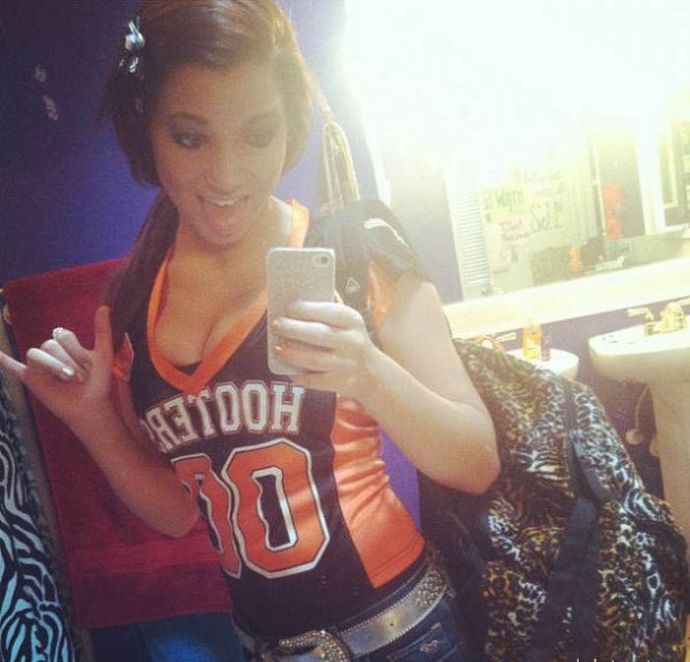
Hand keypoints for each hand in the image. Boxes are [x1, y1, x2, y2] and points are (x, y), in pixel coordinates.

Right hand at [0, 306, 113, 429]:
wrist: (91, 406)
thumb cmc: (98, 382)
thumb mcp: (104, 354)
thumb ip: (103, 331)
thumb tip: (104, 307)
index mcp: (66, 345)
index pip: (63, 335)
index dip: (76, 349)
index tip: (89, 366)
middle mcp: (51, 353)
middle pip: (49, 345)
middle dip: (67, 361)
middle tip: (79, 377)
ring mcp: (39, 366)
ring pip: (35, 354)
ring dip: (52, 365)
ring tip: (67, 379)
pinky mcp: (30, 379)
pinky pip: (12, 367)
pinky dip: (3, 361)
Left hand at [271, 300, 378, 397]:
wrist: (370, 372)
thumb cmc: (349, 339)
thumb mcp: (348, 321)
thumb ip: (328, 306)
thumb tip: (300, 290)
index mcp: (353, 321)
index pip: (330, 311)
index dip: (308, 309)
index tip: (288, 307)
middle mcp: (353, 342)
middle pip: (320, 334)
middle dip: (294, 329)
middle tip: (276, 325)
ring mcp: (347, 364)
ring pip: (316, 359)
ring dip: (293, 353)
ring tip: (278, 347)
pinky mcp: (340, 383)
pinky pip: (315, 380)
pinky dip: (299, 375)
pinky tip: (288, 369)